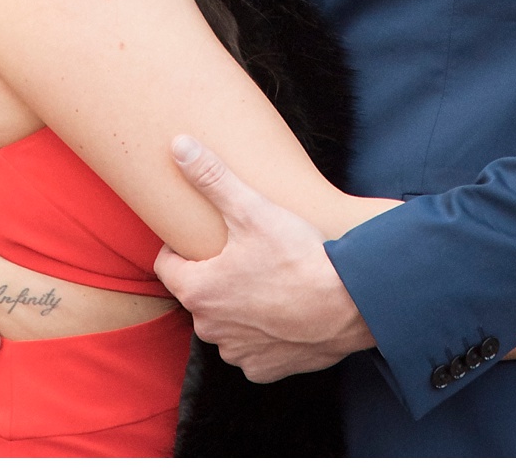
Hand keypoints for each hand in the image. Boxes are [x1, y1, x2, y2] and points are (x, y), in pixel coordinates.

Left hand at [152, 136, 374, 381]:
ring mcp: (238, 353)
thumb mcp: (251, 210)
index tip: (200, 235)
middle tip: (242, 252)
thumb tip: (178, 146)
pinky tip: (281, 309)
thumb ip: (211, 178)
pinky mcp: (265, 369)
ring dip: (237, 305)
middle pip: (198, 294)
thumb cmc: (297, 257)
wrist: (348, 304)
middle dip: (213, 274)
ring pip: (225, 322)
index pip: (167, 266)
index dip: (180, 247)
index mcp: (199, 291)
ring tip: (264, 279)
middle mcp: (211, 329)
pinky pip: (252, 347)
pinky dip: (261, 331)